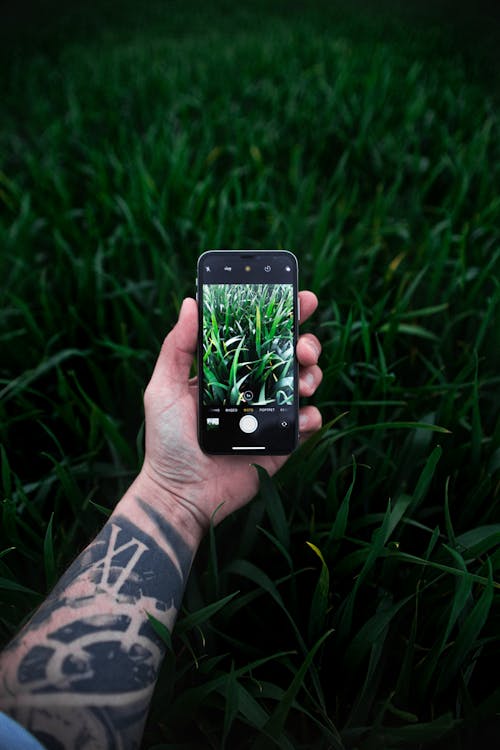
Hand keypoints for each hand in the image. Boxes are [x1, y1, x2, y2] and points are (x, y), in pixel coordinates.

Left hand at [140, 293, 321, 532]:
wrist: (180, 492)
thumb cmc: (167, 440)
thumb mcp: (164, 387)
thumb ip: (177, 347)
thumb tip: (191, 302)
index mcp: (230, 370)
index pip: (261, 335)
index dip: (284, 314)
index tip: (300, 298)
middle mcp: (254, 387)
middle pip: (292, 354)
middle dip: (307, 342)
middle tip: (303, 346)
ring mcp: (270, 413)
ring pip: (306, 382)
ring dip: (312, 374)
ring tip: (302, 382)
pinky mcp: (282, 441)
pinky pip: (308, 422)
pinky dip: (311, 416)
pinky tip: (301, 416)